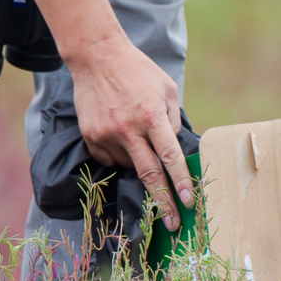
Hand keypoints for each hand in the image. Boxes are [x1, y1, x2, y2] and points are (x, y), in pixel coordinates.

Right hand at [67, 36, 193, 230]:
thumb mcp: (167, 90)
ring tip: (138, 138)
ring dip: (140, 164)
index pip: (170, 156)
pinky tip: (122, 136)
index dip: (181, 181)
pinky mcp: (91, 137)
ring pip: (129, 166)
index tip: (190, 201)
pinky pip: (111, 159)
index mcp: (152, 116)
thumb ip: (173, 120)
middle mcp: (128, 128)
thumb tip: (178, 149)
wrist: (97, 57)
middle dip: (163, 203)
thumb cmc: (139, 72)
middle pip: (149, 174)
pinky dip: (121, 156)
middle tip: (173, 224)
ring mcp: (106, 134)